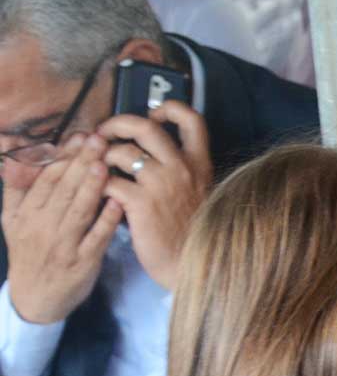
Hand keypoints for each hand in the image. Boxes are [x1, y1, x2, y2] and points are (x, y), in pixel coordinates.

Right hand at [1, 136, 121, 324]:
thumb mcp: (12, 221)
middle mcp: (42, 227)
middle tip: (98, 140)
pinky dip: (106, 220)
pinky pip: (96, 237)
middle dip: (80, 163)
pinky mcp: (83, 262)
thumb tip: (13, 160)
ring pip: (78, 211)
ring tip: (104, 163)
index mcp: (25, 214)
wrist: (35, 298)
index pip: (45, 179)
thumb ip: (15, 190)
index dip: (62, 156)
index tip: (79, 136)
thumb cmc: (29, 253)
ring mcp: (63, 245)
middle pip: (63, 190)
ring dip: (91, 186)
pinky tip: (117, 202)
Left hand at [98, 100, 211, 292]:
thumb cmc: (192, 234)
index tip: (152, 116)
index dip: (168, 109)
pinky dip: (99, 184)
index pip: (191, 119)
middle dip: (117, 124)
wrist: (190, 266)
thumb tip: (150, 154)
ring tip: (98, 169)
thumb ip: (181, 171)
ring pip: (121, 151)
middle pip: (145, 126)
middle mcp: (181, 168)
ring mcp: (161, 184)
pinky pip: (109, 180)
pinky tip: (101, 194)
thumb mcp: (198, 194)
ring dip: (102, 157)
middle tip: (105, 134)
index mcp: (199, 164)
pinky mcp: (140, 203)